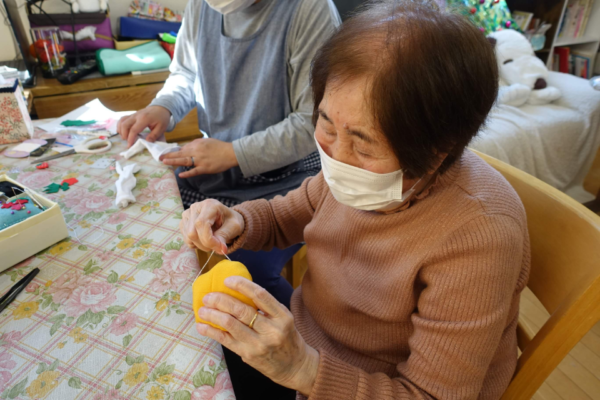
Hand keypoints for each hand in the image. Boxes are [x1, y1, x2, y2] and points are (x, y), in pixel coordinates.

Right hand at [117, 106, 170, 147]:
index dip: (130, 138)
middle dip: (124, 135)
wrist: (160, 108)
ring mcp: (133, 114)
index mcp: (144, 119)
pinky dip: (120, 125)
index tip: (129, 146)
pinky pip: (123, 119)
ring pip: (122, 121)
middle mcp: (137, 115)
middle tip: (127, 142)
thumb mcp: (161, 128)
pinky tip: (122, 131)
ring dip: (121, 130)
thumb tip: (147, 142)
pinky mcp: (132, 115)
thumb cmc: (162, 118)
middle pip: (125, 124)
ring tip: (124, 137)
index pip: (134, 129)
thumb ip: (154, 135)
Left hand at [160, 138, 237, 177]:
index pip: (183, 148)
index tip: (166, 153)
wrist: (231, 153)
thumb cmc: (219, 147)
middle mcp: (197, 151)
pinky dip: (187, 173)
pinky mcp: (205, 168)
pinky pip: (194, 171)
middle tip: (159, 157)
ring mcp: (200, 160)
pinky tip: (180, 174)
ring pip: (184, 161)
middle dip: (169, 155)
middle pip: (180, 153)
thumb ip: (196, 143)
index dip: (174, 151)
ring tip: (165, 162)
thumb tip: (186, 147)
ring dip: (174, 161)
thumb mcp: (206, 141)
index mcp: (197, 144)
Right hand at [179, 200, 244, 254]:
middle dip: (206, 244)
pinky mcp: (183, 223)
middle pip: (192, 233)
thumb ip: (225, 236)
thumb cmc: (230, 221)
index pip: (201, 224)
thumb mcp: (234, 227)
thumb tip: (221, 249)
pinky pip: (186, 240)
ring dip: (201, 245)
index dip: (209, 240)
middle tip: (217, 246)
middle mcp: (196, 207)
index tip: (220, 248)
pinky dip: (196, 244)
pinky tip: (204, 239)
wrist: (226, 219)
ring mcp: (187, 214)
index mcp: (209, 205)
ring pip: (188, 238)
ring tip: (212, 242)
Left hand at [197, 277, 319, 395]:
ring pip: (231, 325)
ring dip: (213, 315)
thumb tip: (238, 290)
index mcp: (282, 316)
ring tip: (202, 309)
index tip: (227, 280)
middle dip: (221, 300)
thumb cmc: (287, 337)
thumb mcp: (284, 319)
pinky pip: (226, 340)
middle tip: (208, 296)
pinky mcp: (248, 355)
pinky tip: (202, 326)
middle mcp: (271, 330)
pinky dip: (212, 332)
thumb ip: (266, 307)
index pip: (260, 295)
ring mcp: (259, 344)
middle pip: (242, 310)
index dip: (242, 285)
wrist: (294, 366)